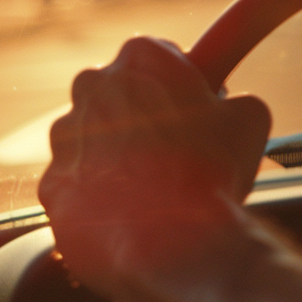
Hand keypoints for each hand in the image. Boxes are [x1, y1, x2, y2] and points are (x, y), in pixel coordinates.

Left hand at [39, 37, 270, 296]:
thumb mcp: (250, 120)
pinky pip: (81, 187)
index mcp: (141, 59)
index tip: (197, 104)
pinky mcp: (51, 185)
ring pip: (96, 141)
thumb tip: (231, 107)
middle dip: (146, 116)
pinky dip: (104, 199)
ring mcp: (65, 138)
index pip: (160, 56)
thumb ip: (236, 100)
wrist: (170, 244)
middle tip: (182, 151)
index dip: (183, 82)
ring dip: (123, 159)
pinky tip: (137, 217)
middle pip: (120, 94)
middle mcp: (92, 87)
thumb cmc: (211, 175)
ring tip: (162, 193)